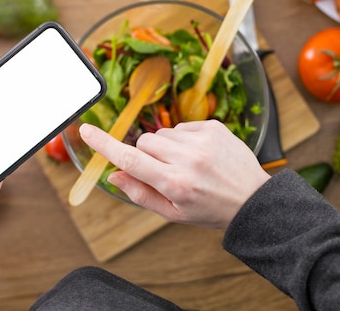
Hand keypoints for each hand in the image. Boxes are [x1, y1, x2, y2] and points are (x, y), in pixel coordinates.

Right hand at [79, 120, 269, 228]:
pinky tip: (199, 155)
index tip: (86, 130)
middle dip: (146, 155)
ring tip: (188, 164)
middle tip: (165, 171)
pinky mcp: (213, 127)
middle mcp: (188, 159)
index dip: (105, 144)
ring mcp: (202, 140)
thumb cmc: (210, 210)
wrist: (252, 199)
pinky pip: (181, 126)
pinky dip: (184, 139)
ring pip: (162, 133)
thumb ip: (140, 194)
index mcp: (175, 184)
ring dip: (166, 147)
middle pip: (144, 142)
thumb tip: (114, 174)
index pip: (130, 159)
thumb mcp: (173, 213)